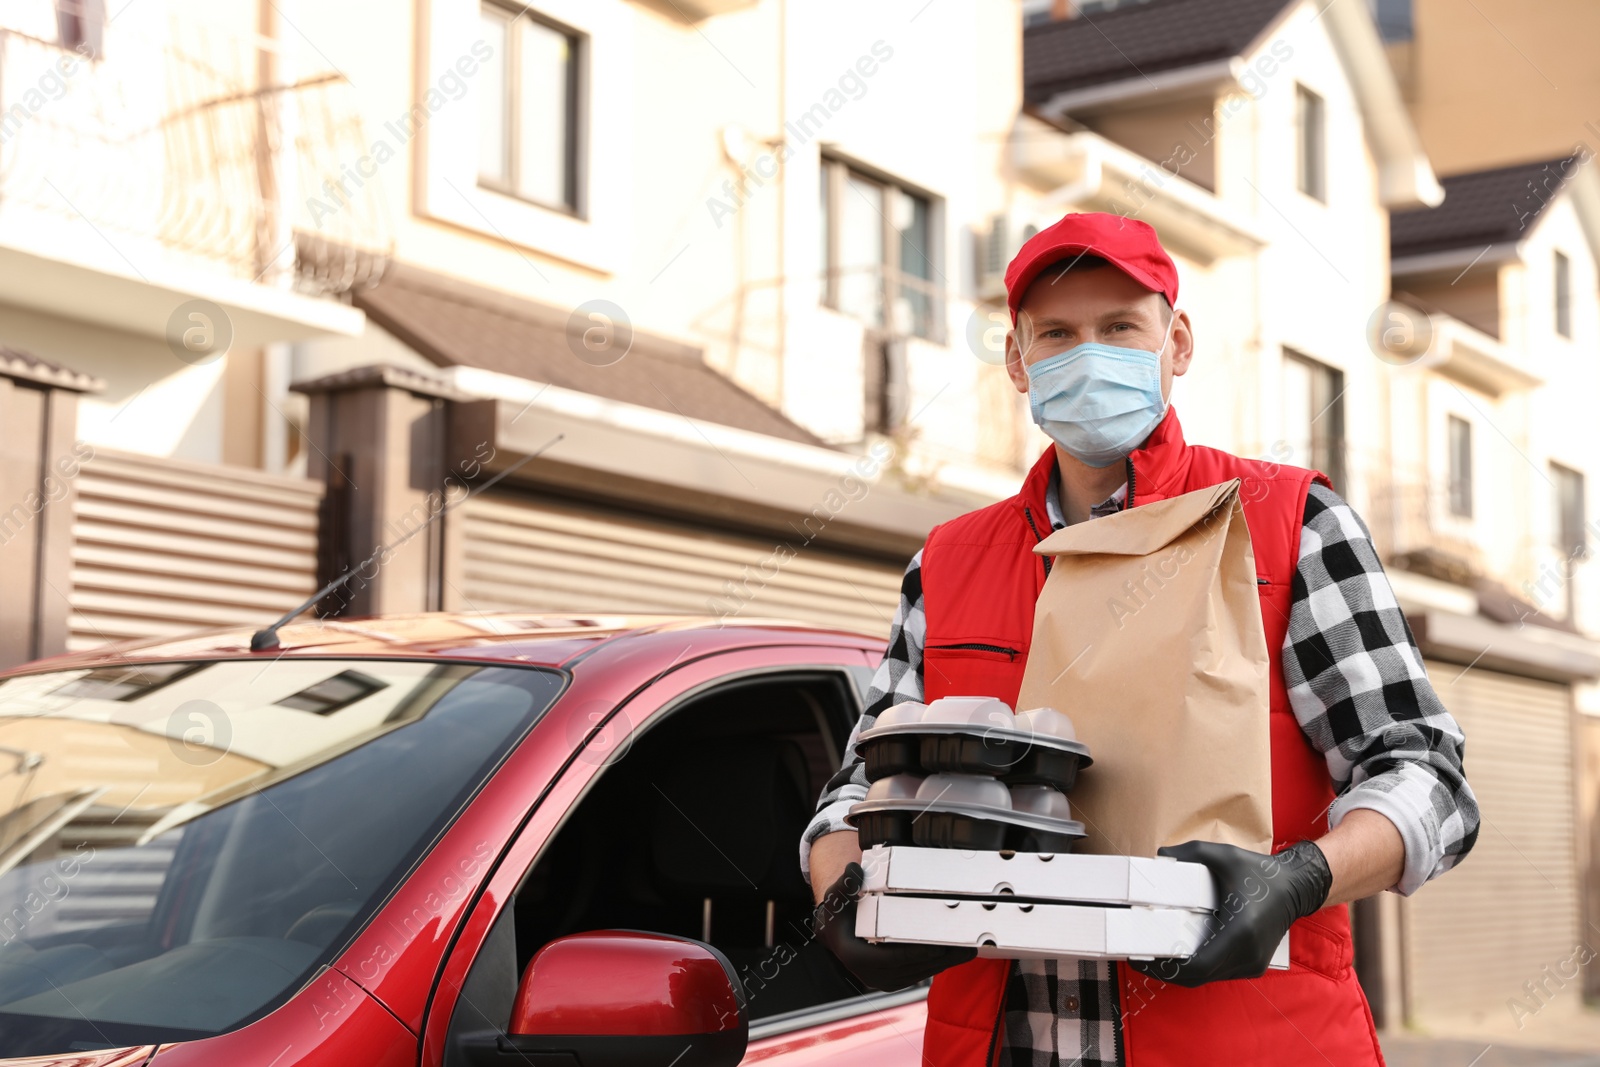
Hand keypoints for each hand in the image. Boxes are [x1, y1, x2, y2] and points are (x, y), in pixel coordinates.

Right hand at [813, 862, 975, 991]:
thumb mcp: (838, 896)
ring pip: (919, 973)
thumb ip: (846, 884)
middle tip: (963, 944)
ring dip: (944, 962)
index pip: (892, 958)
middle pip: (912, 967)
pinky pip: (919, 973)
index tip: (938, 947)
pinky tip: (955, 953)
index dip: (916, 953)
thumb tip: (854, 870)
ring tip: (966, 949)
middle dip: (939, 957)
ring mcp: (883, 979)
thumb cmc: (839, 914)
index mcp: (856, 957)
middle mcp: (870, 974)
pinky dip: (937, 964)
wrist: (835, 932)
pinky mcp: (894, 979)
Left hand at [1128, 839, 1330, 987]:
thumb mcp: (1225, 856)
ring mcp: (1252, 964)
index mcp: (1239, 933)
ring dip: (1182, 972)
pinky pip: (1220, 973)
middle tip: (1141, 959)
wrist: (1296, 887)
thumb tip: (1160, 857)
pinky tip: (1181, 955)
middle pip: (1198, 977)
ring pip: (1208, 978)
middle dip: (1167, 972)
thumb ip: (1190, 852)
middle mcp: (1246, 955)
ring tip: (1155, 956)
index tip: (1143, 959)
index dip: (1167, 968)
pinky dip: (1199, 968)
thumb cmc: (1261, 873)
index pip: (1198, 965)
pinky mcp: (1254, 965)